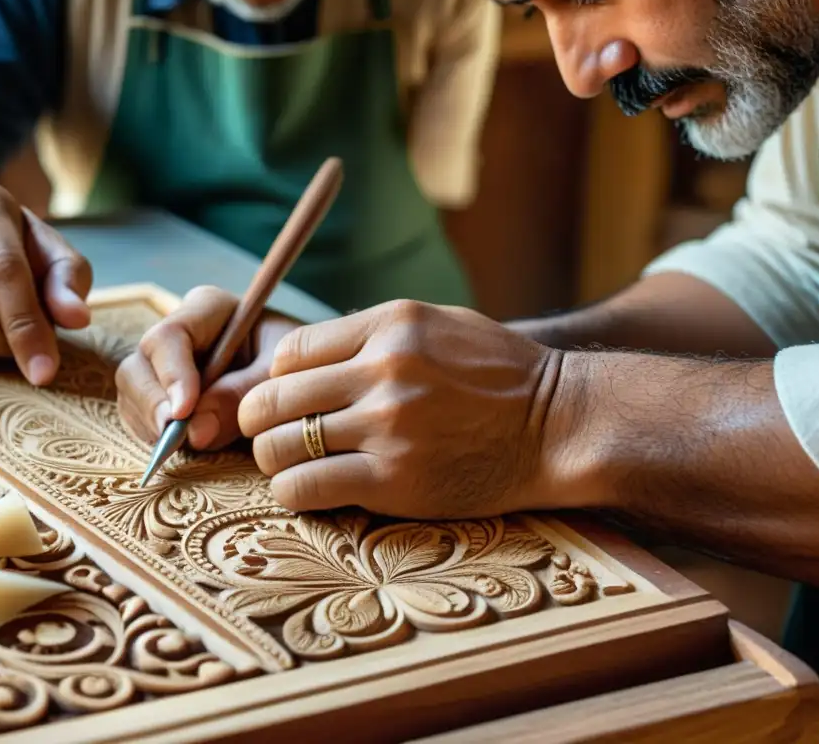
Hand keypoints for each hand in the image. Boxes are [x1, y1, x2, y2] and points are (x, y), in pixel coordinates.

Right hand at [115, 285, 301, 449]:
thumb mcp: (281, 376)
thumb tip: (195, 431)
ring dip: (152, 424)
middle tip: (174, 438)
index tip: (184, 411)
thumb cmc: (297, 366)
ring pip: (133, 393)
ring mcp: (164, 367)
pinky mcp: (162, 397)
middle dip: (153, 404)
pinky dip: (153, 436)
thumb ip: (243, 396)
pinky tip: (179, 447)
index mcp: (207, 310)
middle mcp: (178, 335)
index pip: (170, 337)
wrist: (303, 381)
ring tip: (182, 445)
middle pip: (139, 365)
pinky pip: (139, 416)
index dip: (172, 375)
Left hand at [237, 300, 564, 518]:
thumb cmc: (499, 376)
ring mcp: (389, 426)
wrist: (559, 425)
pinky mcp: (395, 480)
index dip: (276, 379)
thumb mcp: (439, 325)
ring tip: (291, 465)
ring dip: (273, 460)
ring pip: (280, 446)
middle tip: (269, 436)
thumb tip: (305, 356)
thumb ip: (373, 335)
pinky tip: (311, 490)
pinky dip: (295, 492)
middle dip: (259, 421)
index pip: (289, 351)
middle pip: (272, 398)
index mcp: (391, 326)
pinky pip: (307, 487)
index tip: (286, 399)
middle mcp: (385, 370)